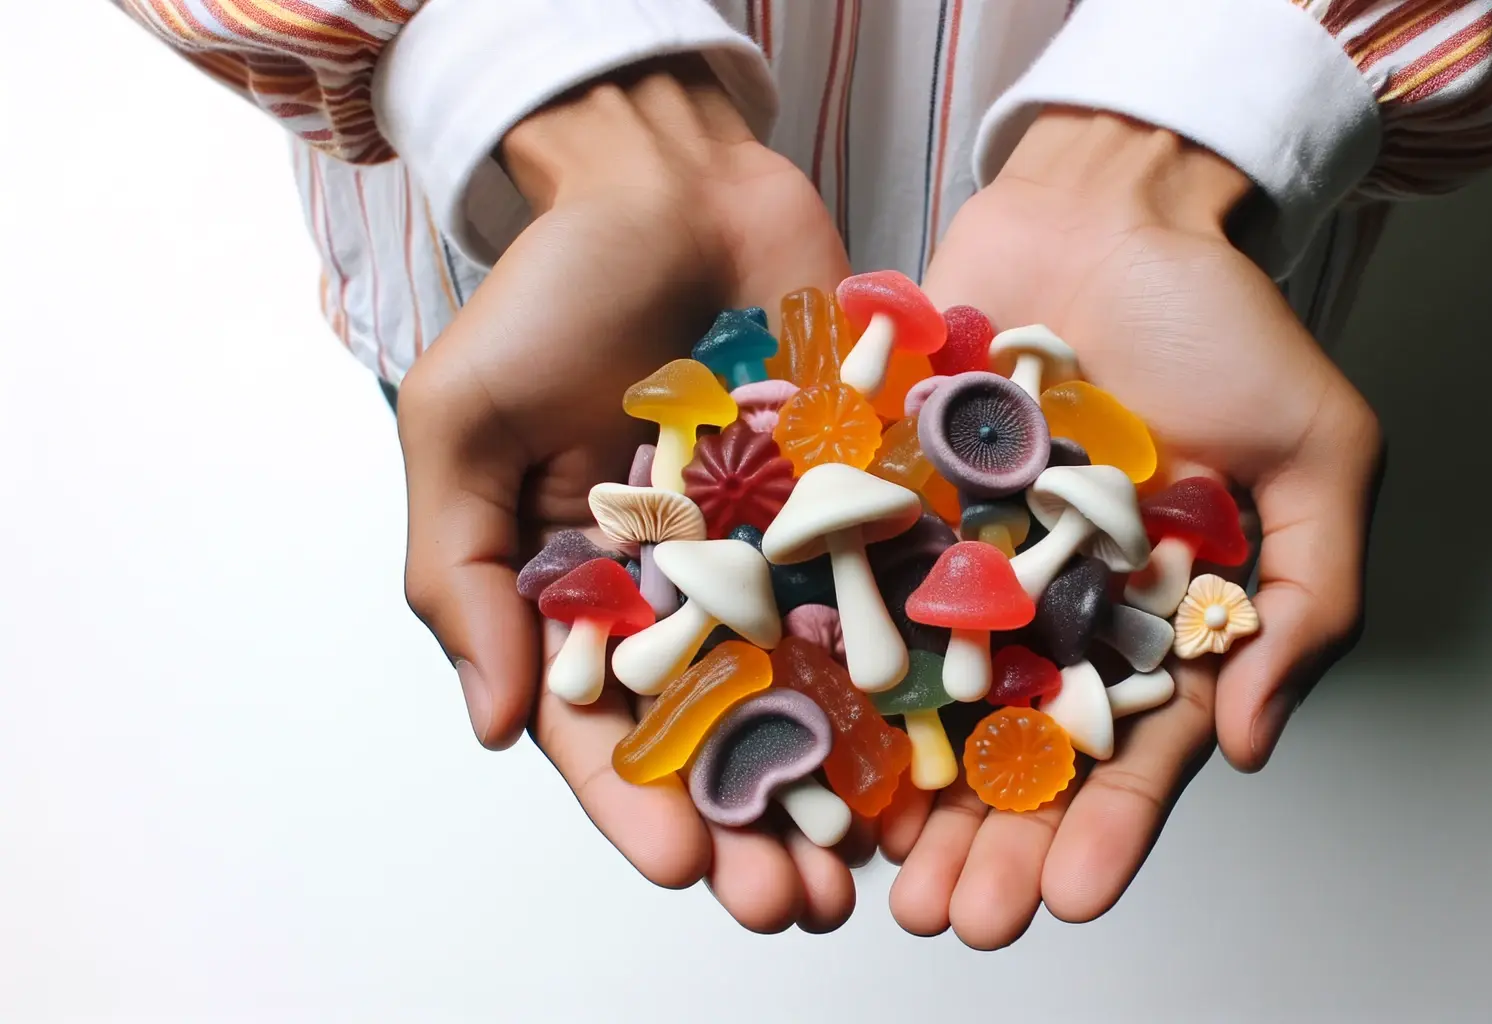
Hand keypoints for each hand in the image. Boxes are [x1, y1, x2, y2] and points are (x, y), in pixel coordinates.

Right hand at [396, 61, 863, 932]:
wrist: (671, 179)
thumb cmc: (551, 291)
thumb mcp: (463, 425)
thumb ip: (461, 574)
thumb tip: (488, 726)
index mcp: (586, 592)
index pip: (607, 728)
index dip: (641, 806)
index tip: (684, 869)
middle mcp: (691, 589)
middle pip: (726, 733)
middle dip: (756, 823)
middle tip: (794, 901)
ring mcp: (784, 550)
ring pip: (818, 688)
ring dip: (845, 782)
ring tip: (874, 866)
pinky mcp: (863, 501)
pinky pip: (892, 594)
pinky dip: (918, 670)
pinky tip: (950, 745)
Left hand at [881, 109, 1382, 947]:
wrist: (1113, 204)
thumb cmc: (1226, 321)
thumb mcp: (1319, 454)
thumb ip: (1306, 599)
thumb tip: (1250, 741)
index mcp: (1151, 615)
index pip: (1129, 749)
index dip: (1102, 830)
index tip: (1066, 901)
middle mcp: (1052, 606)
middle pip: (1014, 749)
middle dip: (986, 841)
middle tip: (951, 917)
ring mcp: (965, 559)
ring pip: (925, 697)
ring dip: (899, 792)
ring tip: (872, 874)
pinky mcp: (891, 501)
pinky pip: (856, 590)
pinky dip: (827, 664)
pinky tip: (801, 740)